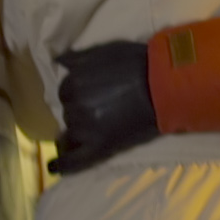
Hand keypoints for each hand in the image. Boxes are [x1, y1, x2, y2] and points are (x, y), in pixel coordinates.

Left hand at [49, 41, 157, 175]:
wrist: (165, 84)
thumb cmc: (138, 63)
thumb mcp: (105, 51)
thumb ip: (78, 58)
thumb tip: (56, 61)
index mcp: (74, 82)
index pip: (66, 92)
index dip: (78, 93)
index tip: (94, 93)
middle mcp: (75, 106)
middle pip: (69, 112)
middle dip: (81, 110)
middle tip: (104, 107)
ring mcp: (86, 128)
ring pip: (72, 132)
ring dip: (82, 129)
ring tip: (103, 125)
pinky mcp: (100, 147)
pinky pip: (75, 160)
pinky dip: (62, 165)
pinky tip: (53, 168)